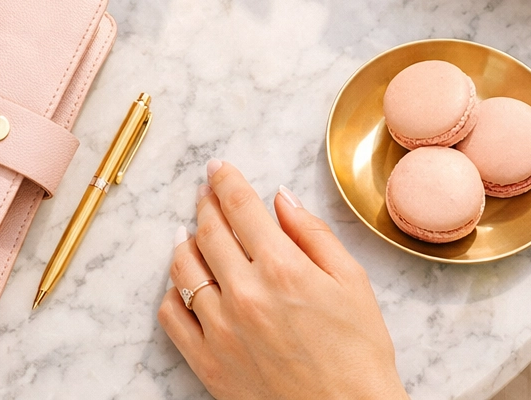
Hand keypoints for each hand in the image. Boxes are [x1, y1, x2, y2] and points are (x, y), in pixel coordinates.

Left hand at [159, 162, 406, 399]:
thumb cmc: (359, 355)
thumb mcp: (352, 282)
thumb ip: (312, 233)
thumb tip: (281, 197)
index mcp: (282, 268)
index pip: (239, 206)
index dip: (225, 180)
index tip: (217, 167)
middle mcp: (245, 293)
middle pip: (208, 230)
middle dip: (205, 203)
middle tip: (205, 192)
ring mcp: (221, 329)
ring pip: (183, 268)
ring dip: (185, 241)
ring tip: (192, 233)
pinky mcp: (207, 363)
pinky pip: (171, 315)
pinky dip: (173, 290)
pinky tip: (186, 283)